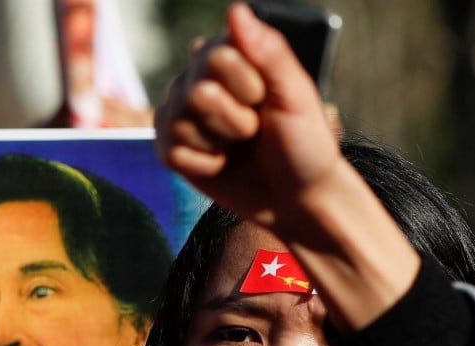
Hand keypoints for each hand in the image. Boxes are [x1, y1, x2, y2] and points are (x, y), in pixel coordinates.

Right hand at [154, 2, 343, 230]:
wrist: (297, 197)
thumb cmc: (304, 142)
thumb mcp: (296, 94)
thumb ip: (267, 51)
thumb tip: (235, 10)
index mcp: (230, 57)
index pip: (214, 57)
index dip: (246, 86)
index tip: (266, 100)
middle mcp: (198, 79)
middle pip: (196, 93)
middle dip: (234, 120)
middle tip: (255, 129)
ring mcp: (180, 114)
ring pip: (180, 123)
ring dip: (220, 143)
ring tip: (239, 146)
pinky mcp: (171, 149)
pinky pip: (172, 152)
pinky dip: (205, 164)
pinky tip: (222, 164)